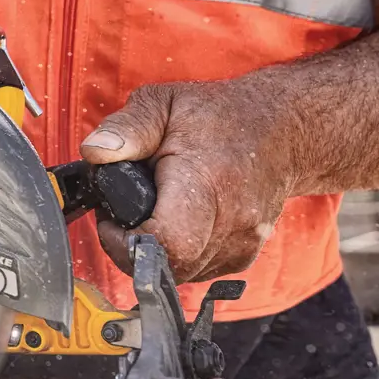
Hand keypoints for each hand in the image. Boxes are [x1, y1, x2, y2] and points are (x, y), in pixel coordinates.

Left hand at [79, 80, 297, 283]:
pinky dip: (176, 255)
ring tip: (149, 213)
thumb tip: (95, 151)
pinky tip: (173, 223)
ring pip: (179, 274)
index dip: (124, 241)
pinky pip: (196, 271)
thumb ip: (126, 127)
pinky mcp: (243, 257)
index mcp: (208, 184)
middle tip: (122, 215)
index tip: (110, 218)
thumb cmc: (220, 116)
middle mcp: (233, 222)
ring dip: (152, 252)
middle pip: (167, 266)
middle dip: (130, 248)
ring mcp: (243, 244)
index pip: (165, 243)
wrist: (283, 130)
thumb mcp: (163, 104)